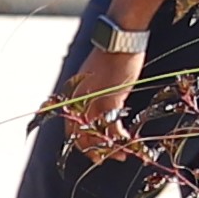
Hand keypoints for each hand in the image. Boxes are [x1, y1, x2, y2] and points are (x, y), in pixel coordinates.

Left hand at [54, 29, 146, 163]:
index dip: (79, 142)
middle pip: (81, 133)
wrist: (121, 38)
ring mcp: (94, 100)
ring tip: (120, 155)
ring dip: (108, 148)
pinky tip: (127, 141)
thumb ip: (92, 92)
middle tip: (103, 160)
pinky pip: (112, 126)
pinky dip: (119, 137)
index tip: (91, 150)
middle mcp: (79, 99)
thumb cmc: (112, 53)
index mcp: (74, 93)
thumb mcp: (94, 75)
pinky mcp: (110, 99)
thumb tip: (98, 106)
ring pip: (97, 133)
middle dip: (92, 150)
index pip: (70, 125)